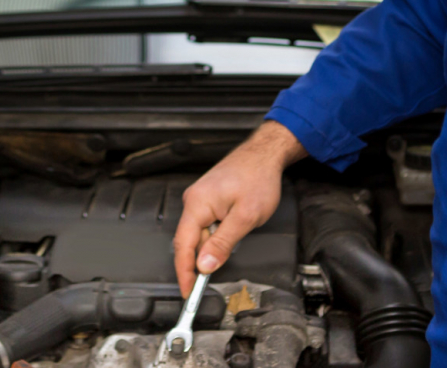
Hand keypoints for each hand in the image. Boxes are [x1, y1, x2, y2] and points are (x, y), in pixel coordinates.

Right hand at [172, 120, 306, 296]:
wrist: (264, 155)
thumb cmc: (257, 179)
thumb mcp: (244, 217)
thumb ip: (223, 244)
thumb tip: (204, 266)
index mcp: (197, 203)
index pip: (183, 245)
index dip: (184, 271)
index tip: (186, 292)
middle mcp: (193, 199)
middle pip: (190, 240)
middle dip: (198, 262)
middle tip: (206, 285)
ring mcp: (200, 198)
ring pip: (200, 232)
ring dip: (211, 246)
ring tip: (231, 245)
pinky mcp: (208, 198)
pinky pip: (206, 223)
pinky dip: (214, 236)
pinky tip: (230, 234)